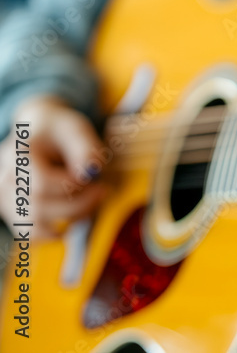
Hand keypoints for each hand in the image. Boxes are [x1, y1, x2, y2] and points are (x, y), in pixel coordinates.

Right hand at [0, 95, 107, 238]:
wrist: (39, 131)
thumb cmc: (60, 131)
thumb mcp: (76, 129)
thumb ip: (85, 147)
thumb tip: (91, 171)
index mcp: (18, 155)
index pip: (42, 184)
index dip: (72, 187)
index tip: (93, 178)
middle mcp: (6, 178)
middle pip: (39, 207)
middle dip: (78, 203)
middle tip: (102, 191)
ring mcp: (6, 197)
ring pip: (34, 225)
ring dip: (70, 218)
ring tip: (90, 202)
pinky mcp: (12, 210)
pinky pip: (29, 233)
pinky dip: (53, 233)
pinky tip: (73, 220)